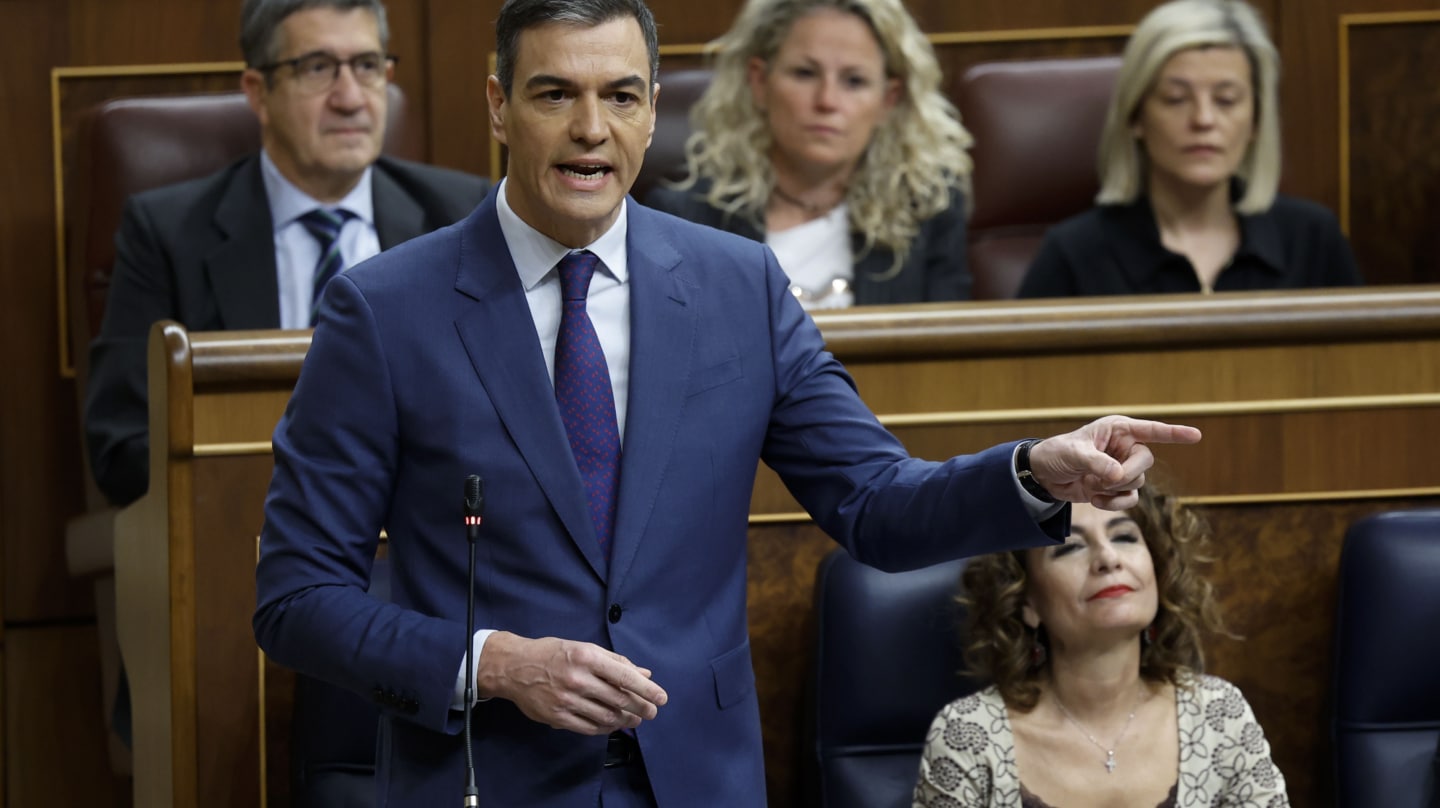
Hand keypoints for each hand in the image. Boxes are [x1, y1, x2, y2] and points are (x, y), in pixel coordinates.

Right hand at [476, 632, 667, 734]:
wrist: (514, 667)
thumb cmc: (553, 654)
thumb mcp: (585, 649)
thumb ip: (616, 661)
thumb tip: (645, 674)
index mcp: (587, 657)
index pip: (625, 677)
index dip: (647, 690)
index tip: (662, 698)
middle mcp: (578, 679)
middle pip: (619, 699)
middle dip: (641, 708)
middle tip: (651, 712)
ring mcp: (567, 700)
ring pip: (606, 716)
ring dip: (625, 720)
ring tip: (634, 719)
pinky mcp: (557, 717)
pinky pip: (589, 727)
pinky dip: (605, 728)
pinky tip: (613, 725)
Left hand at [1028, 415, 1201, 509]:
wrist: (1043, 476)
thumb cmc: (1057, 454)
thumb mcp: (1074, 454)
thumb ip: (1097, 463)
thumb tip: (1118, 475)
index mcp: (1117, 430)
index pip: (1152, 430)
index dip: (1174, 433)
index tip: (1196, 436)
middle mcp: (1124, 448)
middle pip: (1146, 463)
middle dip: (1126, 474)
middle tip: (1103, 479)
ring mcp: (1122, 468)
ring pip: (1138, 483)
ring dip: (1115, 489)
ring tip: (1092, 485)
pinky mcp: (1116, 488)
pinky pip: (1130, 499)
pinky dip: (1114, 503)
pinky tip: (1094, 499)